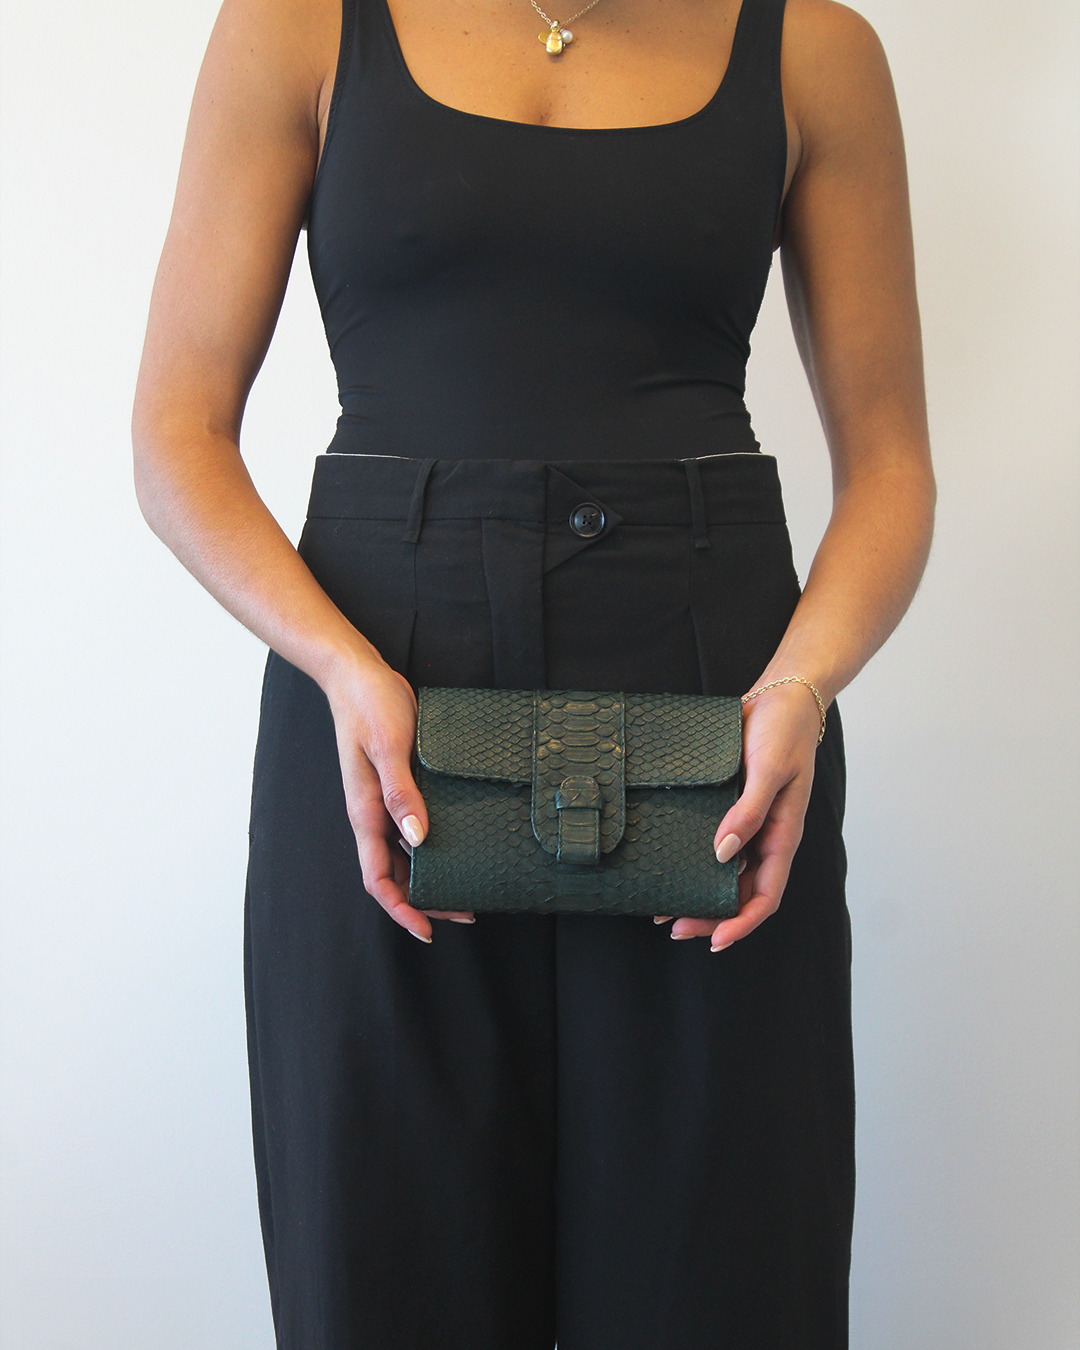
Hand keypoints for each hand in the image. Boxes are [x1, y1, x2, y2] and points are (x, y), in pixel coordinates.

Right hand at [324, 653, 472, 941]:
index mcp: (364, 812)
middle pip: (395, 874)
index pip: (378, 878)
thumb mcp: (389, 747)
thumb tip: (418, 840)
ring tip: (466, 887)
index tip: (427, 930)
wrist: (359, 675)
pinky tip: (458, 843)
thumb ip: (402, 793)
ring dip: (431, 876)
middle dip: (424, 900)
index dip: (401, 909)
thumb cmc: (369, 706)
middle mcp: (373, 814)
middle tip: (465, 913)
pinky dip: (432, 844)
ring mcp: (384, 802)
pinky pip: (413, 826)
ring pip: (405, 855)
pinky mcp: (398, 786)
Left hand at [655, 681, 821, 949]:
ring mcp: (750, 823)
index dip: (742, 922)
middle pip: (741, 892)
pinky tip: (672, 864)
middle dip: (711, 916)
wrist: (781, 697)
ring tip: (666, 908)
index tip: (715, 940)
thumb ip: (750, 811)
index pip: (766, 895)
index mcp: (783, 835)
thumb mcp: (770, 769)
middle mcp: (766, 836)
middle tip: (673, 926)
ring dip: (701, 894)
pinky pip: (716, 844)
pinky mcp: (732, 806)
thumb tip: (723, 853)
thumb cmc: (784, 731)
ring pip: (725, 873)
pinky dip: (696, 861)